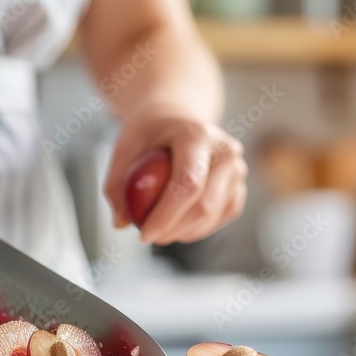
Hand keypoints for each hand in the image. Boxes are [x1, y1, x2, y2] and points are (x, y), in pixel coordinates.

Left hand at [105, 106, 246, 244]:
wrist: (176, 118)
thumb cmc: (149, 134)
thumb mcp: (124, 148)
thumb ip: (117, 184)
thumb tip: (120, 223)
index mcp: (197, 135)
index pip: (188, 183)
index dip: (167, 215)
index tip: (144, 235)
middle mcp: (225, 150)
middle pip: (205, 204)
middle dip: (174, 229)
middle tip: (150, 237)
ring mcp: (237, 168)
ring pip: (214, 215)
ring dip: (185, 232)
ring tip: (161, 229)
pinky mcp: (239, 185)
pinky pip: (222, 216)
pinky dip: (199, 229)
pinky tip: (179, 225)